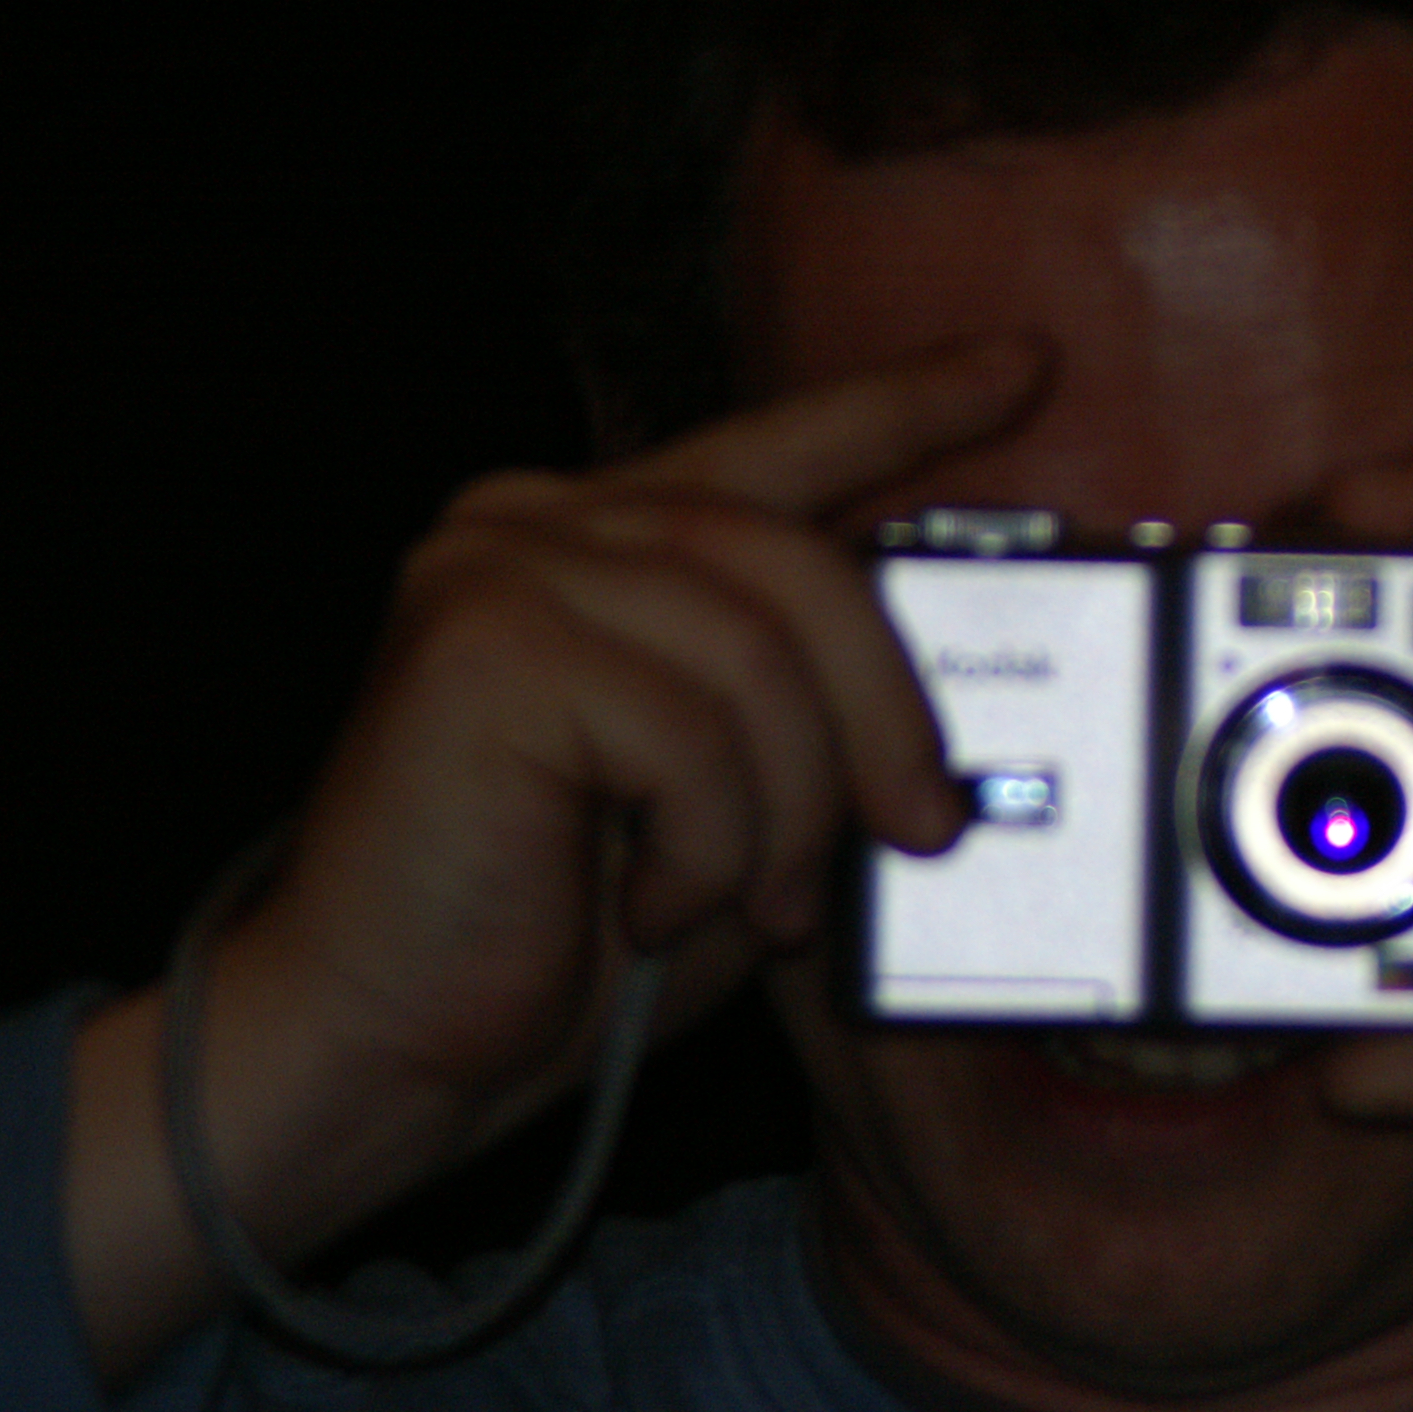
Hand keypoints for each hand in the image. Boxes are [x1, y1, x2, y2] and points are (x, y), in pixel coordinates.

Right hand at [68, 342, 1037, 1373]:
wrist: (387, 1042)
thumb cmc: (561, 939)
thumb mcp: (741, 809)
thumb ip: (816, 724)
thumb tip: (948, 729)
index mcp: (607, 539)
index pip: (782, 445)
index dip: (911, 404)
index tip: (1025, 370)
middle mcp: (542, 522)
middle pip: (801, 563)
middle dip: (884, 717)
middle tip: (915, 831)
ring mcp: (501, 571)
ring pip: (760, 657)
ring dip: (788, 813)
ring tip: (751, 904)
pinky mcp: (481, 648)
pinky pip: (691, 734)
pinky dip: (711, 849)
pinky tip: (648, 906)